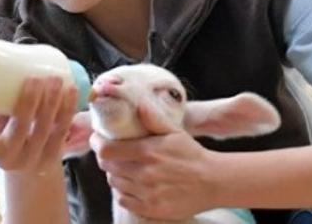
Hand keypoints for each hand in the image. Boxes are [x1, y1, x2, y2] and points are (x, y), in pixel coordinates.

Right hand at [0, 76, 77, 172]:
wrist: (24, 163)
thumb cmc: (0, 130)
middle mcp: (6, 158)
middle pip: (17, 132)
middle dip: (28, 104)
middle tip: (33, 78)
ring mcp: (30, 158)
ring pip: (43, 130)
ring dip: (51, 103)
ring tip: (55, 80)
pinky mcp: (52, 155)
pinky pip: (61, 131)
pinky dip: (67, 110)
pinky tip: (71, 92)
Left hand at [90, 103, 218, 219]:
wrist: (213, 182)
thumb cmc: (191, 154)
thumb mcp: (174, 131)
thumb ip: (153, 117)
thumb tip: (138, 102)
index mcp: (148, 152)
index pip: (106, 150)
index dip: (97, 144)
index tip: (98, 139)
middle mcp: (145, 174)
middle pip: (107, 167)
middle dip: (106, 158)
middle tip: (113, 153)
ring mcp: (148, 194)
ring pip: (114, 183)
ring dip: (115, 175)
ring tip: (124, 168)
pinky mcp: (151, 208)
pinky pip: (124, 200)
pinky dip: (123, 192)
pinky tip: (132, 184)